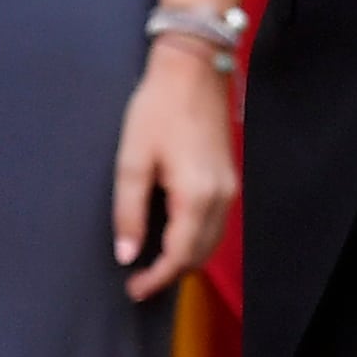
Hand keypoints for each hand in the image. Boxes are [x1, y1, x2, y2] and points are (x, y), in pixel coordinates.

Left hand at [112, 37, 239, 300]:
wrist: (193, 67)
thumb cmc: (158, 107)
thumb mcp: (132, 158)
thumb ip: (129, 211)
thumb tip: (126, 253)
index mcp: (196, 195)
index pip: (180, 256)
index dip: (157, 278)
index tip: (133, 289)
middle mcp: (220, 196)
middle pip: (201, 255)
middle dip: (171, 273)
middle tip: (139, 279)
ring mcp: (229, 186)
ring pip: (212, 241)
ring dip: (185, 257)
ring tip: (153, 261)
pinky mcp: (229, 176)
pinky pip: (217, 222)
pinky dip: (197, 238)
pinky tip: (173, 233)